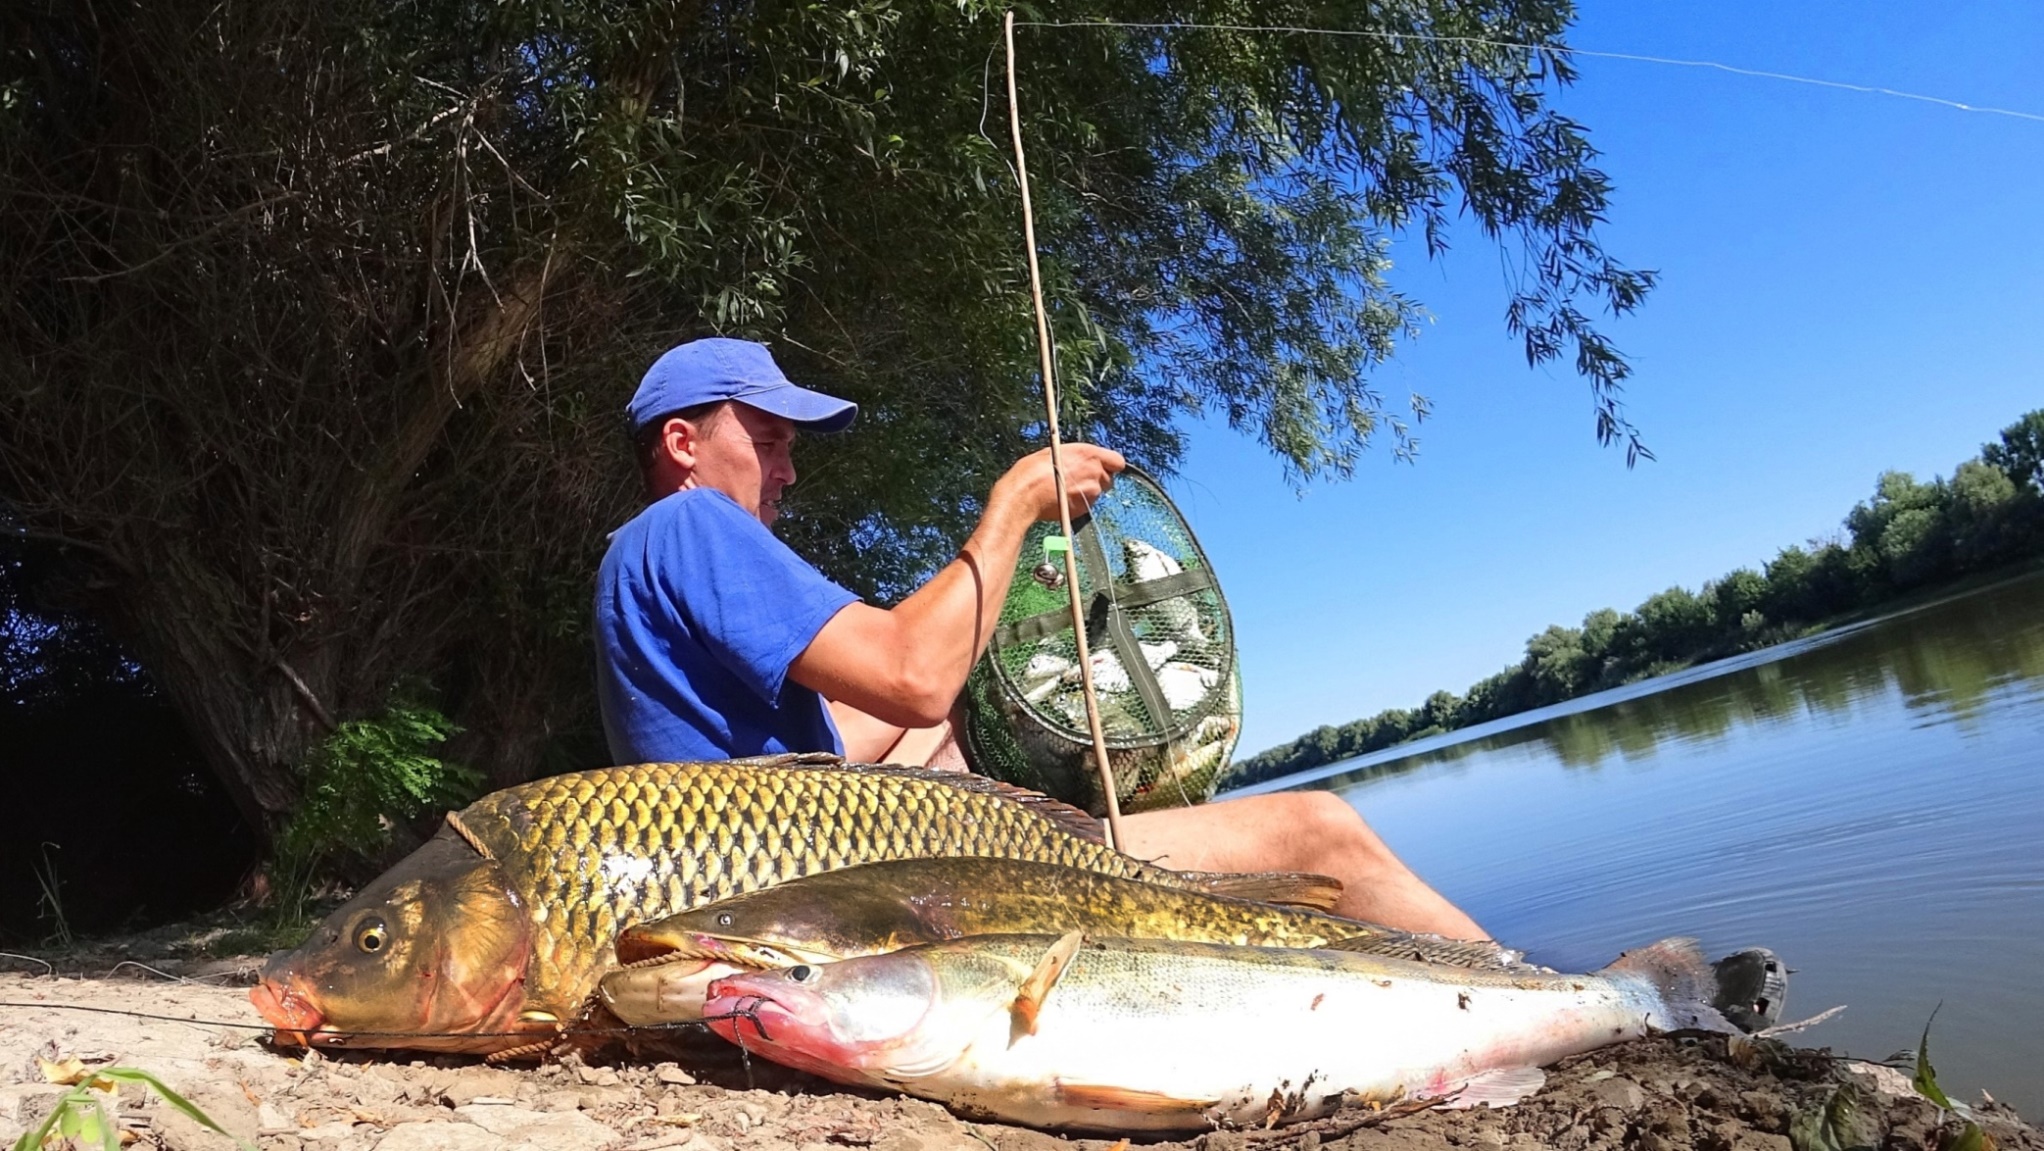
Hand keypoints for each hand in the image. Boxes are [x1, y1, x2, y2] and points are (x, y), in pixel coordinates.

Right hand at [990, 443, 1126, 523]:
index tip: (1102, 466)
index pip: (1117, 461)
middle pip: (1108, 478)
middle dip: (1097, 478)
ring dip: (1087, 491)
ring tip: (1067, 489)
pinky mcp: (1084, 509)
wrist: (1024, 496)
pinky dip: (1079, 502)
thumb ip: (1076, 456)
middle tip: (1079, 478)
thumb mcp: (1055, 452)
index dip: (1110, 464)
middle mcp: (1095, 473)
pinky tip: (1063, 499)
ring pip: (1097, 492)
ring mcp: (1091, 493)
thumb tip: (1081, 459)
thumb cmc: (1033, 471)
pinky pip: (1088, 505)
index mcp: (1089, 455)